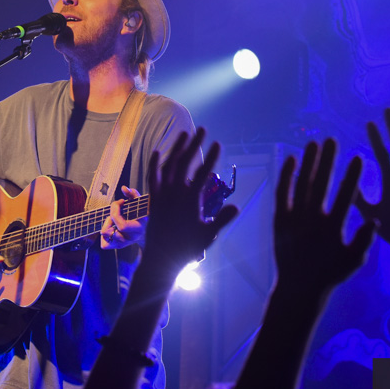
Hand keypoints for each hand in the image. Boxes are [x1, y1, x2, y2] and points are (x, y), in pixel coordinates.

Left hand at [100, 186, 146, 249]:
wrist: (146, 232)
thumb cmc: (142, 215)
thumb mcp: (140, 204)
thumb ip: (133, 194)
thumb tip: (123, 188)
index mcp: (137, 228)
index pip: (121, 225)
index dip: (115, 211)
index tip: (119, 202)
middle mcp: (130, 238)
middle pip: (108, 231)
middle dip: (109, 218)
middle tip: (116, 213)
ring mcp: (123, 243)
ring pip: (105, 236)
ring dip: (106, 225)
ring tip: (114, 221)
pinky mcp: (117, 246)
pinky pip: (104, 245)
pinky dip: (104, 236)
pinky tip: (111, 229)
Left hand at [142, 129, 238, 279]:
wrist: (160, 259)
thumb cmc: (187, 249)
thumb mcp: (208, 236)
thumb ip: (222, 220)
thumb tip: (238, 207)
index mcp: (189, 200)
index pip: (202, 173)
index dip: (211, 157)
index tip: (219, 143)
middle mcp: (173, 193)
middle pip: (184, 162)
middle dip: (194, 144)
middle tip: (202, 129)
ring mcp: (161, 194)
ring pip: (167, 165)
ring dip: (176, 148)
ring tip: (184, 133)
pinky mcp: (153, 198)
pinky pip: (152, 176)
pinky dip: (154, 162)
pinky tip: (157, 151)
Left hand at [274, 139, 375, 301]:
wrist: (298, 287)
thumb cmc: (330, 274)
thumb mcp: (354, 260)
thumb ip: (364, 240)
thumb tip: (375, 219)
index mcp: (333, 229)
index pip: (345, 197)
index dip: (352, 176)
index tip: (358, 157)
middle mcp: (311, 221)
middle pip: (320, 184)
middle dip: (327, 160)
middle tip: (332, 139)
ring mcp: (293, 219)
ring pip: (300, 185)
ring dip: (307, 163)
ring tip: (313, 143)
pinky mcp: (279, 219)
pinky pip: (281, 194)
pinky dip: (285, 176)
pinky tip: (290, 158)